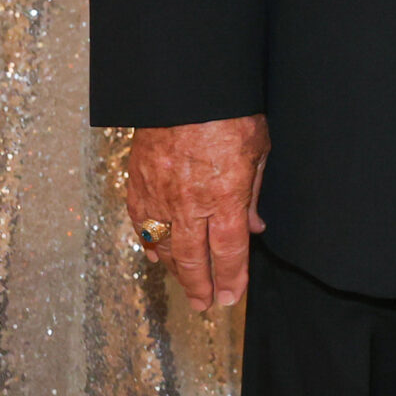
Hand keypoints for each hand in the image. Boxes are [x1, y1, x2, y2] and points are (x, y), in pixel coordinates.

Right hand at [126, 116, 268, 310]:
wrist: (183, 90)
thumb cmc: (229, 114)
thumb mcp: (258, 150)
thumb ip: (253, 192)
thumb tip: (254, 227)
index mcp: (223, 197)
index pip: (228, 252)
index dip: (231, 278)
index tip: (231, 297)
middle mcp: (189, 205)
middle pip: (193, 259)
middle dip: (201, 286)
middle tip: (206, 305)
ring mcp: (158, 197)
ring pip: (164, 246)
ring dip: (176, 269)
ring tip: (187, 284)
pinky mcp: (137, 185)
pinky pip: (141, 224)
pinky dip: (149, 243)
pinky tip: (155, 255)